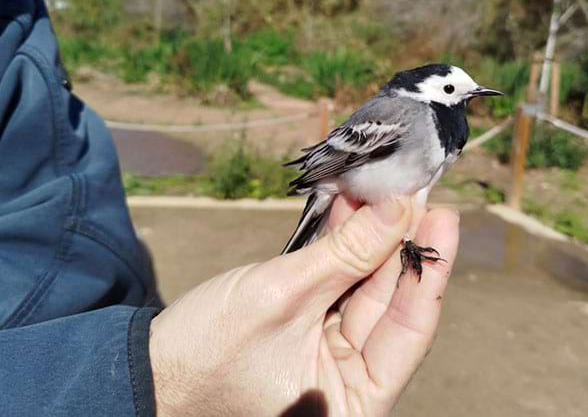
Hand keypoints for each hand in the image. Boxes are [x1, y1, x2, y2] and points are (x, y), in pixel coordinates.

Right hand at [149, 196, 459, 415]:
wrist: (148, 372)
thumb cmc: (206, 354)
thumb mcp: (283, 296)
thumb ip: (345, 254)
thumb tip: (397, 210)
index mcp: (354, 400)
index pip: (410, 327)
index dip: (428, 266)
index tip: (440, 214)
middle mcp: (348, 381)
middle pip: (388, 303)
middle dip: (398, 244)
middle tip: (411, 191)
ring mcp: (328, 355)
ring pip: (364, 288)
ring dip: (370, 239)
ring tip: (380, 191)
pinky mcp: (307, 329)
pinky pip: (336, 284)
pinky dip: (343, 248)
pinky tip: (352, 211)